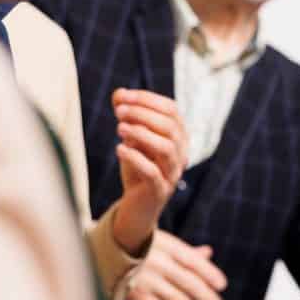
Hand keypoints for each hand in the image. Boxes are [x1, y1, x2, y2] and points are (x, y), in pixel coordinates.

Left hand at [109, 88, 188, 254]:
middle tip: (118, 111)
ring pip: (166, 148)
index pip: (171, 110)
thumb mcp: (131, 139)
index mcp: (178, 136)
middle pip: (170, 127)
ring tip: (119, 128)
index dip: (147, 99)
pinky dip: (136, 158)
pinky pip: (153, 173)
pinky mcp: (160, 191)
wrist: (136, 206)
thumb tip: (119, 93)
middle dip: (143, 114)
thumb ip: (127, 116)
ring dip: (141, 134)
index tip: (122, 95)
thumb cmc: (136, 167)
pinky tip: (119, 149)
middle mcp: (181, 152)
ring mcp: (173, 173)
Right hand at [125, 229, 228, 299]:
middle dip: (206, 296)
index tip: (222, 285)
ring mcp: (146, 279)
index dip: (210, 273)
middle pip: (188, 282)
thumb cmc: (136, 245)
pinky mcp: (135, 295)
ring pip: (176, 298)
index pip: (193, 260)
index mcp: (165, 245)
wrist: (99, 253)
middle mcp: (157, 261)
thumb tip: (208, 253)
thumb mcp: (160, 242)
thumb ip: (184, 250)